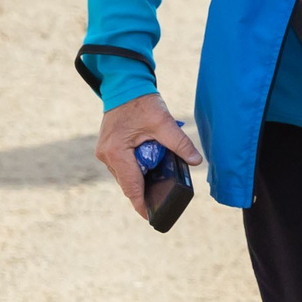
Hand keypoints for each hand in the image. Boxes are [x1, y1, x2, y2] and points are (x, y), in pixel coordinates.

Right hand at [95, 93, 202, 218]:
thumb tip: (196, 161)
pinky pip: (122, 167)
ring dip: (140, 180)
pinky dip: (135, 170)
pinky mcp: (108, 148)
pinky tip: (149, 170)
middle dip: (144, 193)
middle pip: (127, 183)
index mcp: (117, 151)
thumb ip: (180, 143)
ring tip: (157, 186)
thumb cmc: (141, 101)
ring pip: (124, 176)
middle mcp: (106, 155)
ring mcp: (104, 152)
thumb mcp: (164, 122)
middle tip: (161, 202)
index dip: (141, 204)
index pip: (131, 186)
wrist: (124, 84)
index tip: (151, 217)